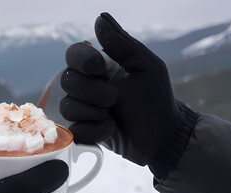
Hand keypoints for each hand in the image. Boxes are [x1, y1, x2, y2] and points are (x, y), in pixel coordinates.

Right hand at [59, 13, 197, 178]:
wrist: (163, 136)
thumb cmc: (156, 98)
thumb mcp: (144, 66)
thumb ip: (121, 42)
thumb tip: (99, 18)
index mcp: (100, 68)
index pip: (73, 54)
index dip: (81, 60)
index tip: (100, 68)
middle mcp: (88, 87)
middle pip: (67, 81)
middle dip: (93, 91)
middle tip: (115, 97)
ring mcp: (85, 110)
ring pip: (67, 107)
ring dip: (94, 112)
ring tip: (114, 116)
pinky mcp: (85, 132)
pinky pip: (75, 131)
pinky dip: (95, 131)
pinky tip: (111, 130)